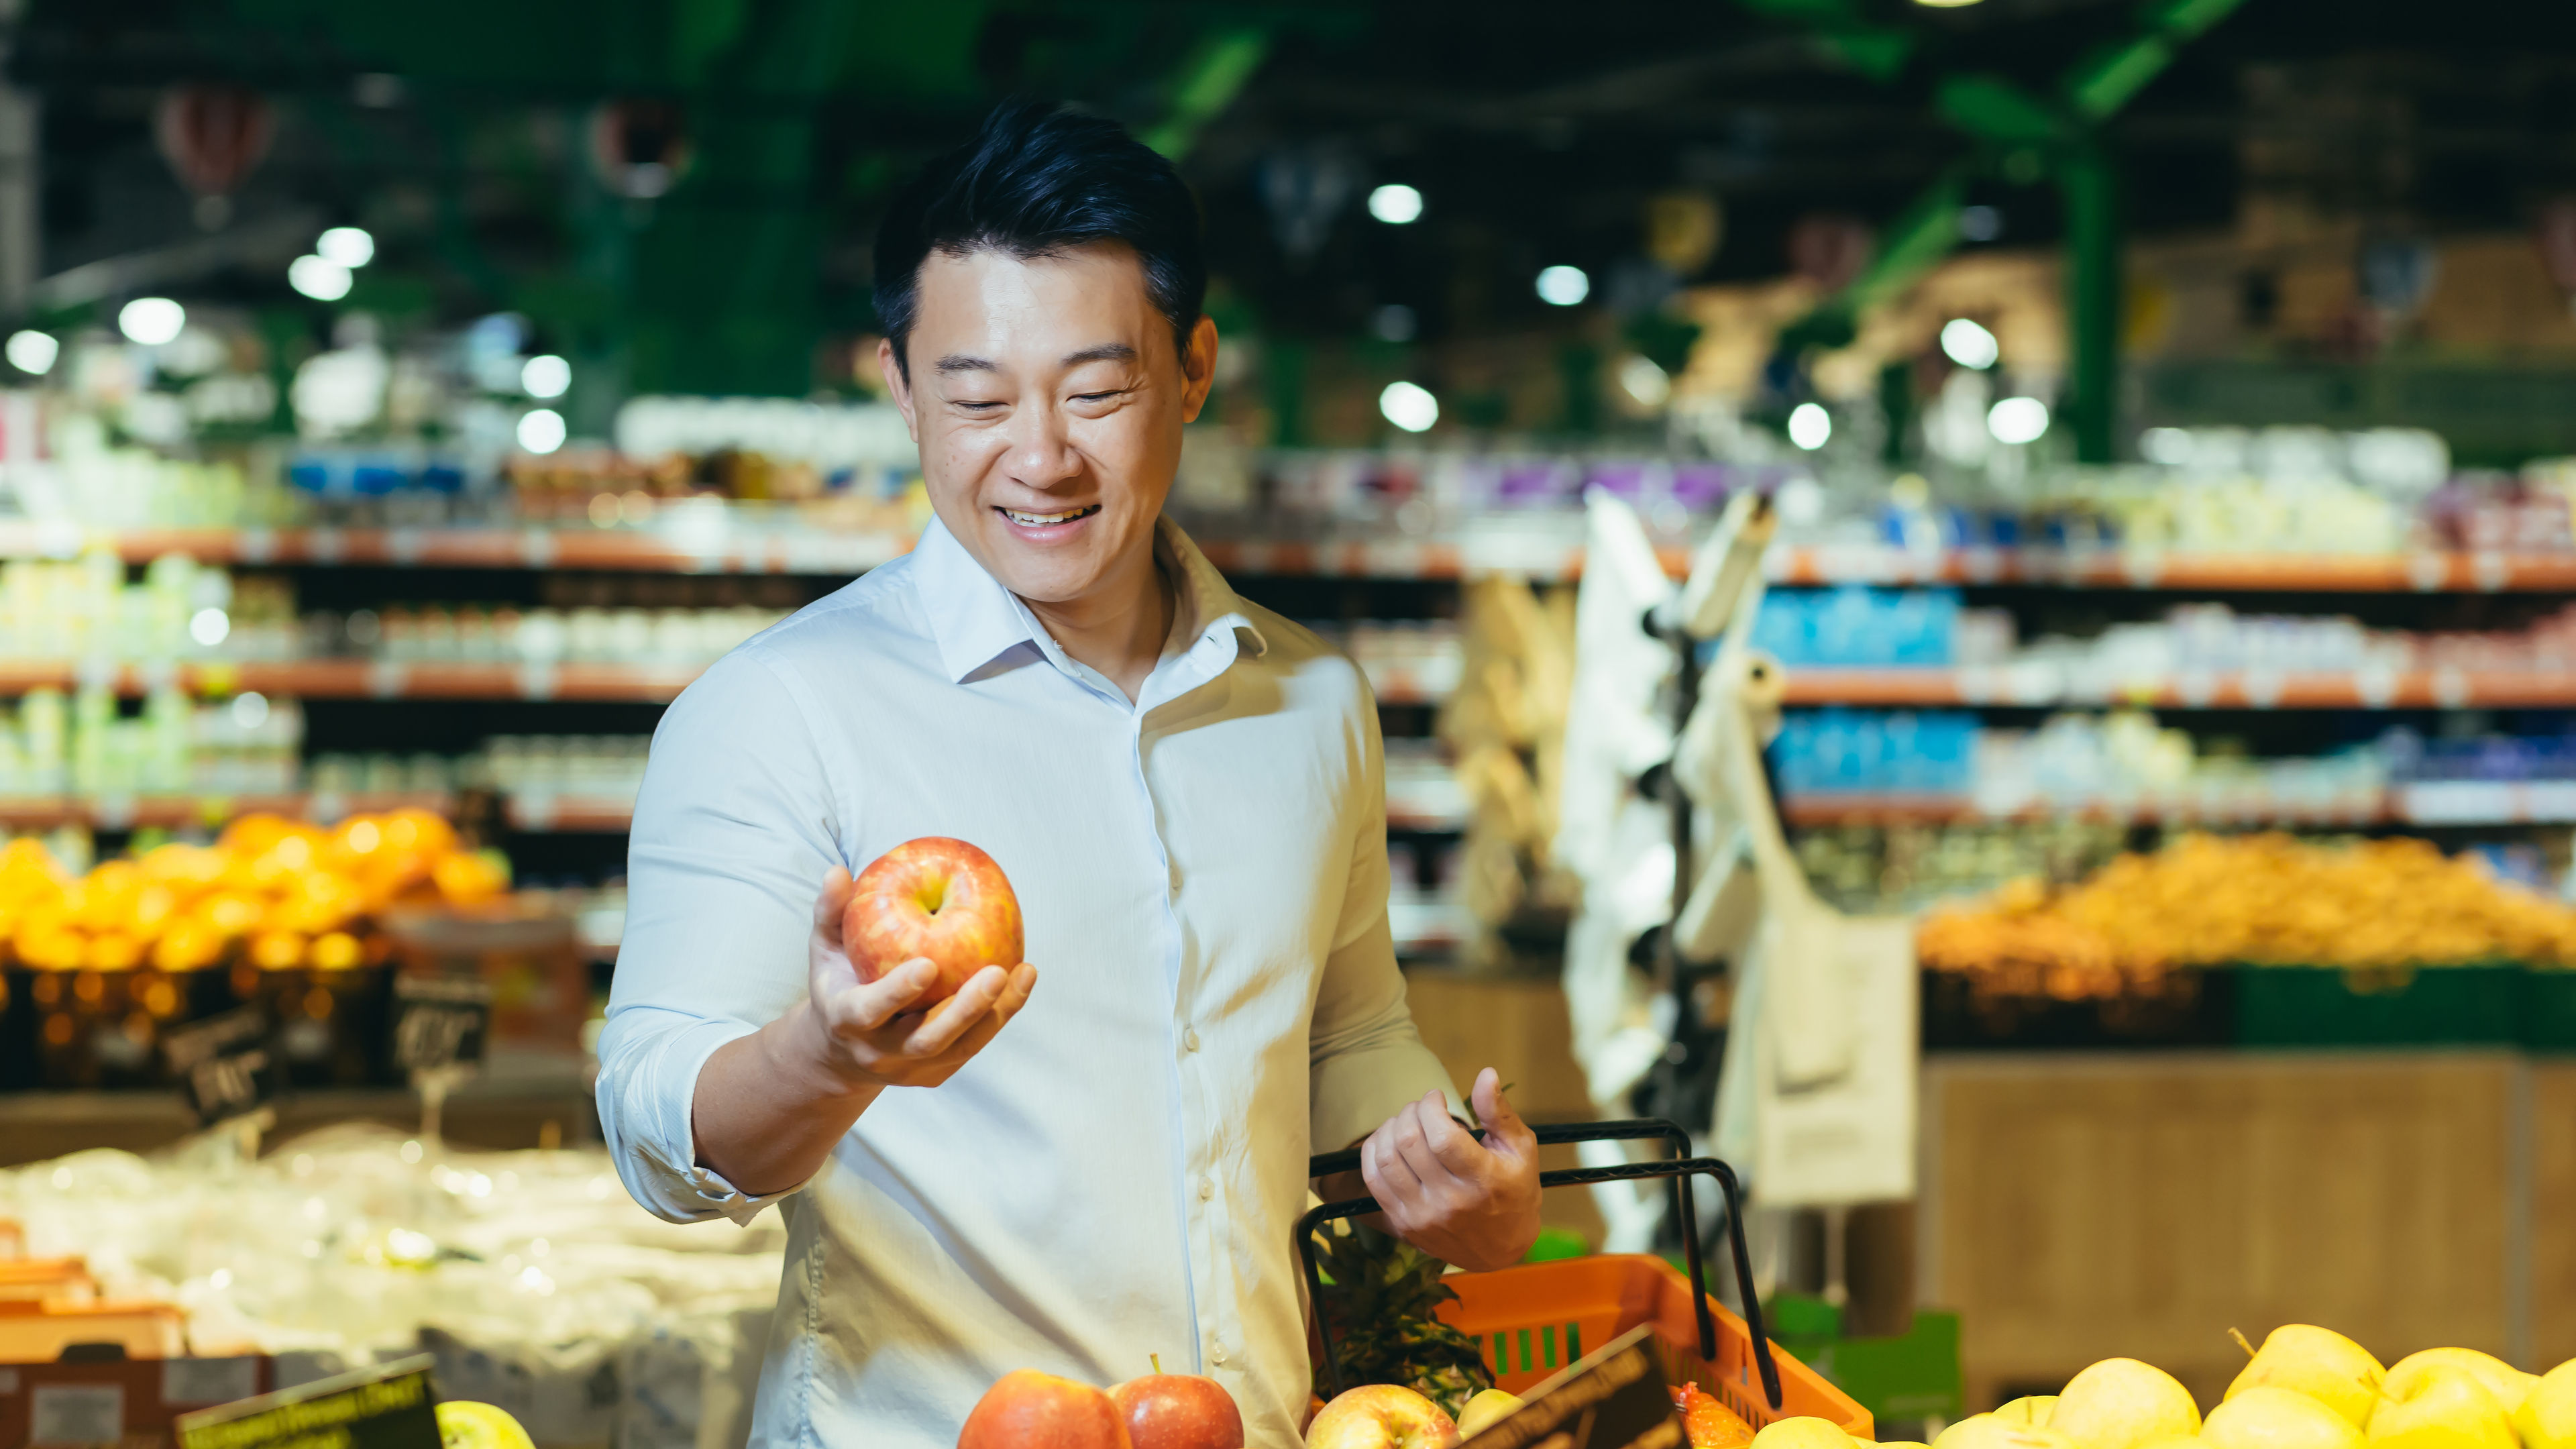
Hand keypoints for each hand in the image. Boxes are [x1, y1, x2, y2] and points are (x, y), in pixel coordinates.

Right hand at [795, 865, 1036, 1092]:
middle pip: (926, 1040)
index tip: (928, 964)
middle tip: (996, 973)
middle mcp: (879, 1052)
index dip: (897, 992)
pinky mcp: (938, 1073)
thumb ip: (830, 913)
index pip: (870, 1011)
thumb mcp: (824, 949)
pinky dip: (1001, 1015)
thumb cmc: (837, 984)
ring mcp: (910, 1069)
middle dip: (964, 1010)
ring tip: (1023, 974)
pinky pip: (974, 1045)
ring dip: (995, 1013)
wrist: (841, 1052)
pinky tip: (1022, 980)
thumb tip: (837, 871)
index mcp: (846, 1020)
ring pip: (960, 1047)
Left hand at [1356, 1068, 1540, 1271]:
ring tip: (1407, 1122)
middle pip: (1409, 1143)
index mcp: (1482, 1181)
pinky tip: (1389, 1141)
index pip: (1442, 1137)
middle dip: (1411, 1111)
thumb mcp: (1520, 1149)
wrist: (1503, 1250)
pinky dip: (1374, 1153)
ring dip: (1390, 1128)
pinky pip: (1374, 1181)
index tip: (1437, 1099)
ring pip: (1386, 1160)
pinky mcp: (1404, 1224)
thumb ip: (1499, 1112)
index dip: (1431, 1107)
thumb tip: (1487, 1074)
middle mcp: (1449, 1202)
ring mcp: (1422, 1216)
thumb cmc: (1515, 1191)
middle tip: (1423, 1108)